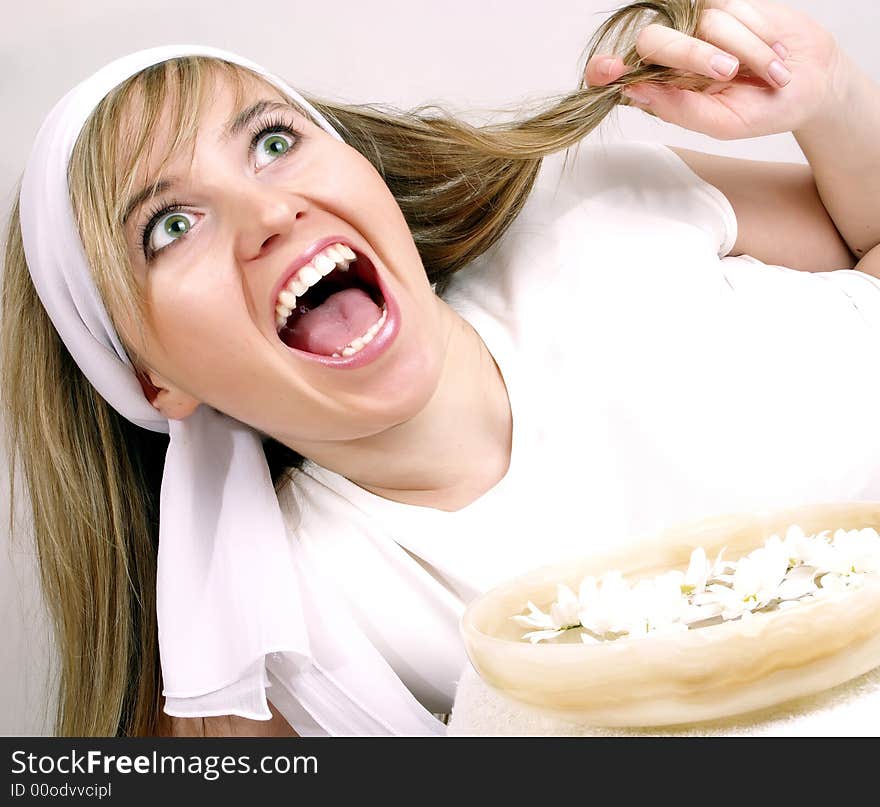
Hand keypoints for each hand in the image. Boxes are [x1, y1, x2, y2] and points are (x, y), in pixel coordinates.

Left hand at [584, 0, 846, 138]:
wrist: (810, 82)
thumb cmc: (762, 110)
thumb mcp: (722, 122)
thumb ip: (679, 109)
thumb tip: (634, 91)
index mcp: (660, 90)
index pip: (619, 75)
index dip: (606, 69)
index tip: (606, 69)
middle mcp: (670, 57)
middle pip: (655, 40)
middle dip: (692, 55)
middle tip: (727, 74)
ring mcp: (695, 27)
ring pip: (702, 21)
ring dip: (743, 48)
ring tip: (770, 73)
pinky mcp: (721, 4)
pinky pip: (728, 6)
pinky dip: (754, 30)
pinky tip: (772, 51)